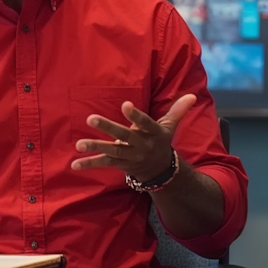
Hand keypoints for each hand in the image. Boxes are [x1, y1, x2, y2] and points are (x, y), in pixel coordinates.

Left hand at [72, 94, 196, 180]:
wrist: (161, 172)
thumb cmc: (161, 142)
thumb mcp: (170, 126)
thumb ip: (178, 110)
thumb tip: (193, 95)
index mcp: (153, 134)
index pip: (146, 123)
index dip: (136, 116)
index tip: (125, 105)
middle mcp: (141, 146)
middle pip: (124, 136)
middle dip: (108, 128)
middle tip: (90, 119)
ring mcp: (130, 156)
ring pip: (112, 151)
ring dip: (95, 147)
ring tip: (79, 144)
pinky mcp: (120, 164)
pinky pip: (104, 164)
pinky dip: (89, 164)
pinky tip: (74, 165)